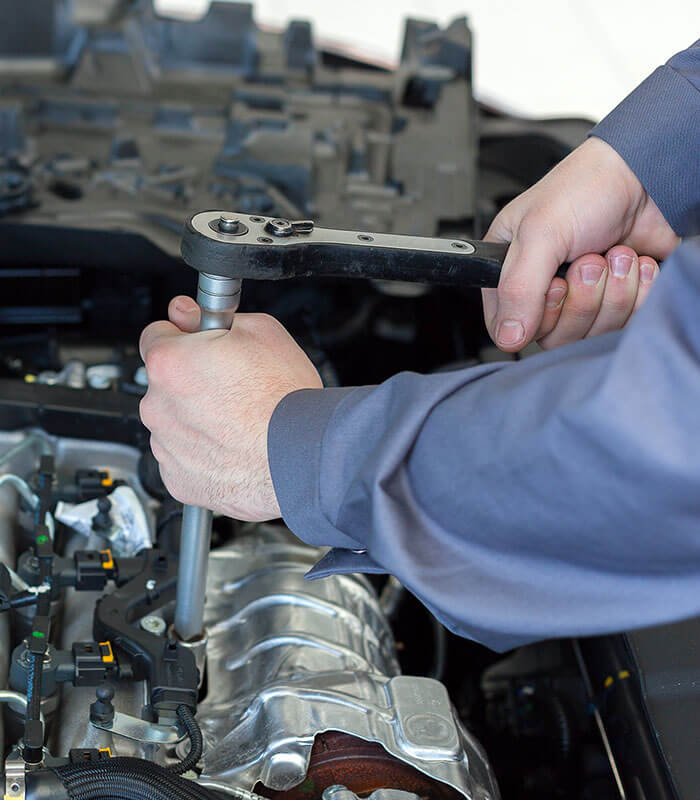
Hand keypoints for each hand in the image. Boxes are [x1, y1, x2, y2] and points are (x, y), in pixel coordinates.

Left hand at [139, 297, 321, 520]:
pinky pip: (184, 459)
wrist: (303, 455)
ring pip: (174, 423)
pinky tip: (234, 447)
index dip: (183, 336)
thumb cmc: (285, 398)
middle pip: (165, 383)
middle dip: (192, 381)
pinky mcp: (179, 480)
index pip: (155, 335)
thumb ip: (212, 317)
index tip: (200, 344)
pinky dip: (203, 454)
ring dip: (197, 419)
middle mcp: (158, 406)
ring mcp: (166, 447)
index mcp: (169, 363)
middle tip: (232, 386)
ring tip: (239, 421)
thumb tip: (186, 312)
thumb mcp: (262, 331)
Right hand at [483, 137, 679, 350]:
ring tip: (614, 254)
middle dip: (583, 299)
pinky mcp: (616, 303)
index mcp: (510, 273)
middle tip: (589, 260)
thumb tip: (508, 336)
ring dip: (614, 291)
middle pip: (555, 336)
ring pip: (592, 333)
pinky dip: (638, 292)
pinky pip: (626, 324)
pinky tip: (634, 264)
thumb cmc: (586, 189)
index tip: (554, 286)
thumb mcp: (540, 233)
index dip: (535, 318)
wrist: (647, 177)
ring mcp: (582, 299)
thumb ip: (518, 288)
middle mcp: (543, 290)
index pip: (507, 329)